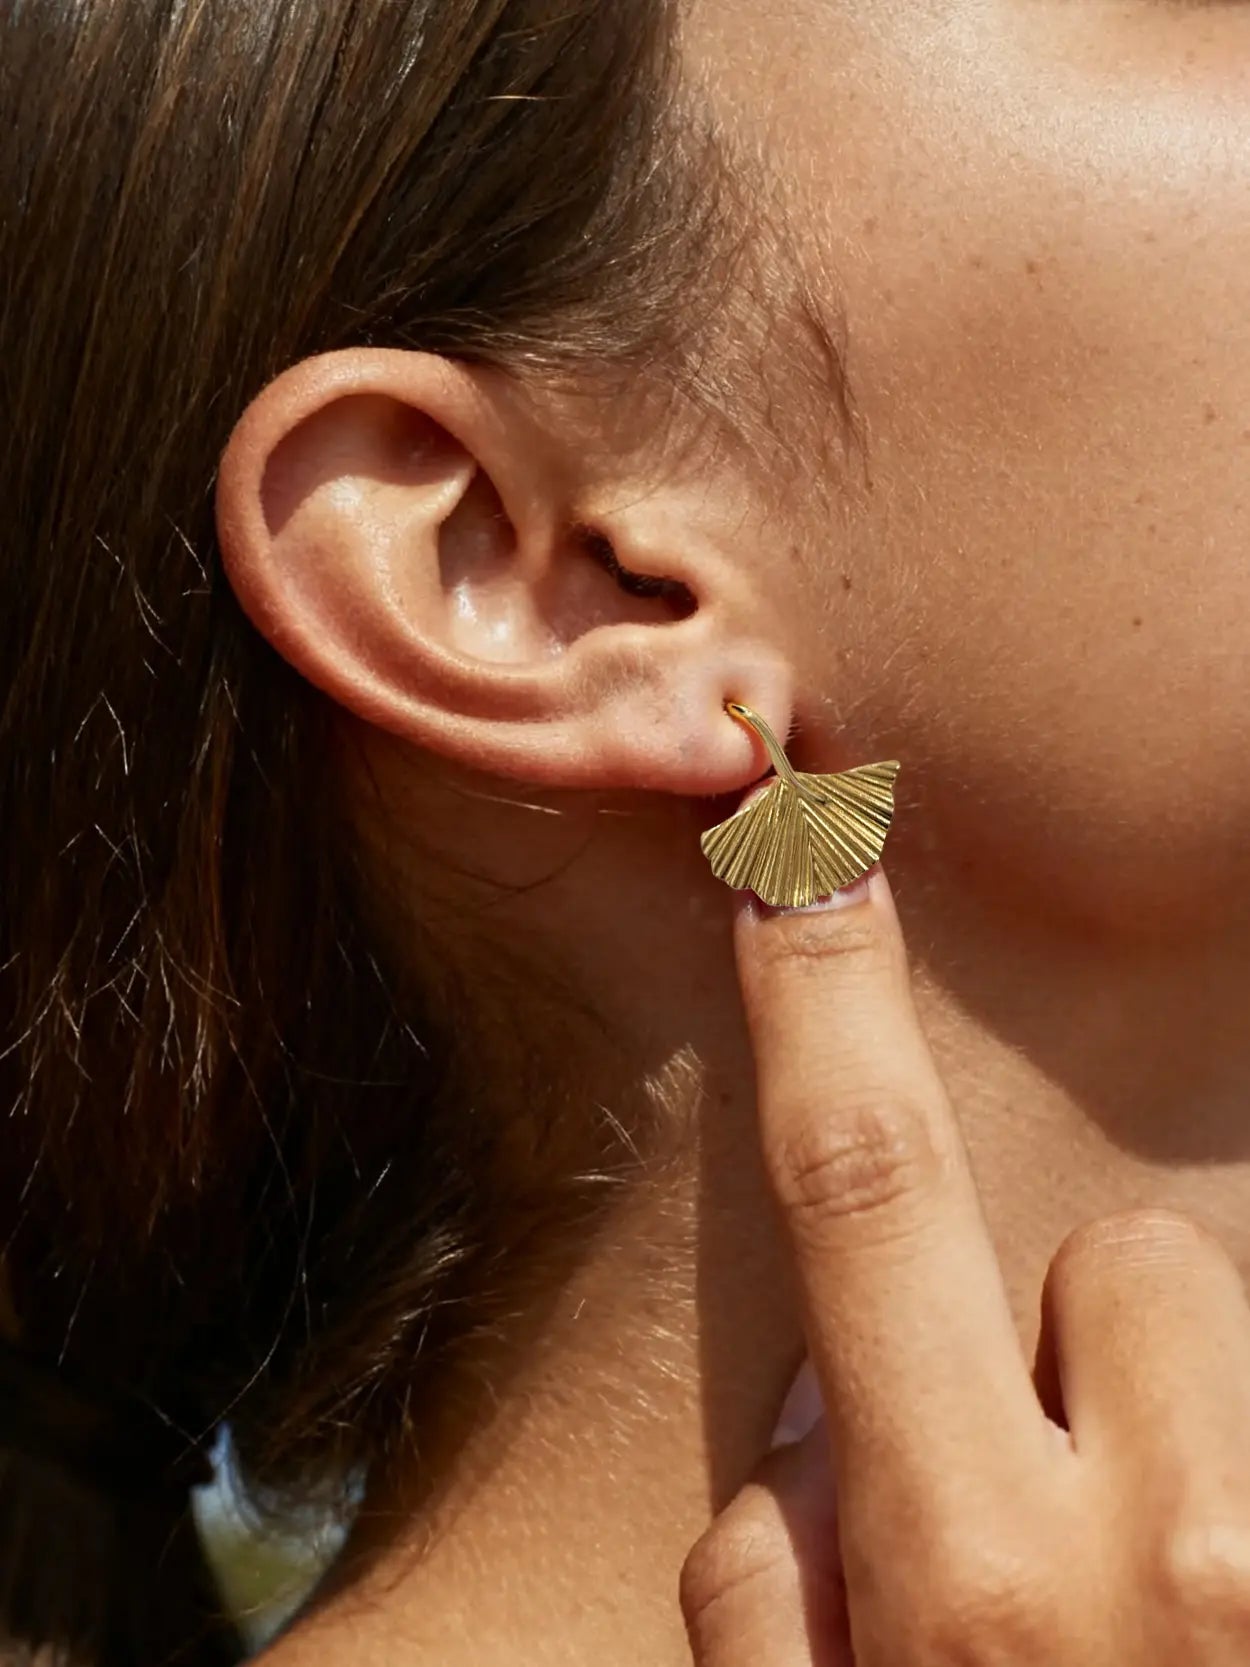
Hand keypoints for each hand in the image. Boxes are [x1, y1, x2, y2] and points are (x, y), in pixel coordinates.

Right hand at [680, 867, 1249, 1665]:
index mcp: (974, 1590)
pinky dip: (1242, 1488)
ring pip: (1223, 1341)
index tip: (810, 864)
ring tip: (1159, 1610)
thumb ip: (769, 1596)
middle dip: (1083, 1327)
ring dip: (1187, 1439)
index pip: (868, 1196)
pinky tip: (1215, 1623)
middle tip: (1081, 1536)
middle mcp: (1177, 1558)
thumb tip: (813, 1440)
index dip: (828, 1005)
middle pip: (1121, 1256)